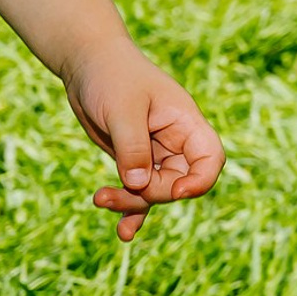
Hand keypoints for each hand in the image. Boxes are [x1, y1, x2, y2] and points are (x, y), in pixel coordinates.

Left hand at [64, 44, 223, 243]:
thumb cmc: (110, 76)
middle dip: (152, 193)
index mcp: (185, 122)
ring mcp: (153, 153)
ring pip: (154, 191)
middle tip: (120, 189)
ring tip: (100, 200)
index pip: (210, 159)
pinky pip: (138, 191)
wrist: (86, 64)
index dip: (200, 181)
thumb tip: (138, 184)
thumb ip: (132, 146)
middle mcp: (175, 141)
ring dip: (132, 203)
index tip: (178, 192)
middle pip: (179, 183)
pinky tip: (123, 231)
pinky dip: (130, 209)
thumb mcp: (121, 109)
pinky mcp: (132, 160)